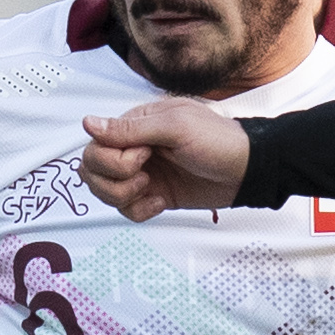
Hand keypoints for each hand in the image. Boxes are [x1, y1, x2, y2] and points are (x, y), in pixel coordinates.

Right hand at [80, 102, 249, 220]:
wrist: (247, 171)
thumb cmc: (219, 141)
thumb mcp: (175, 127)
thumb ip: (130, 128)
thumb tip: (87, 123)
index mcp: (135, 125)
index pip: (94, 145)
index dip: (112, 158)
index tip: (144, 155)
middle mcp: (133, 149)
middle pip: (91, 170)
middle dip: (113, 180)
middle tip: (144, 174)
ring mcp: (142, 173)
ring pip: (104, 192)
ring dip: (123, 196)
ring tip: (150, 190)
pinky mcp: (153, 195)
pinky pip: (126, 210)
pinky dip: (140, 210)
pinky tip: (160, 202)